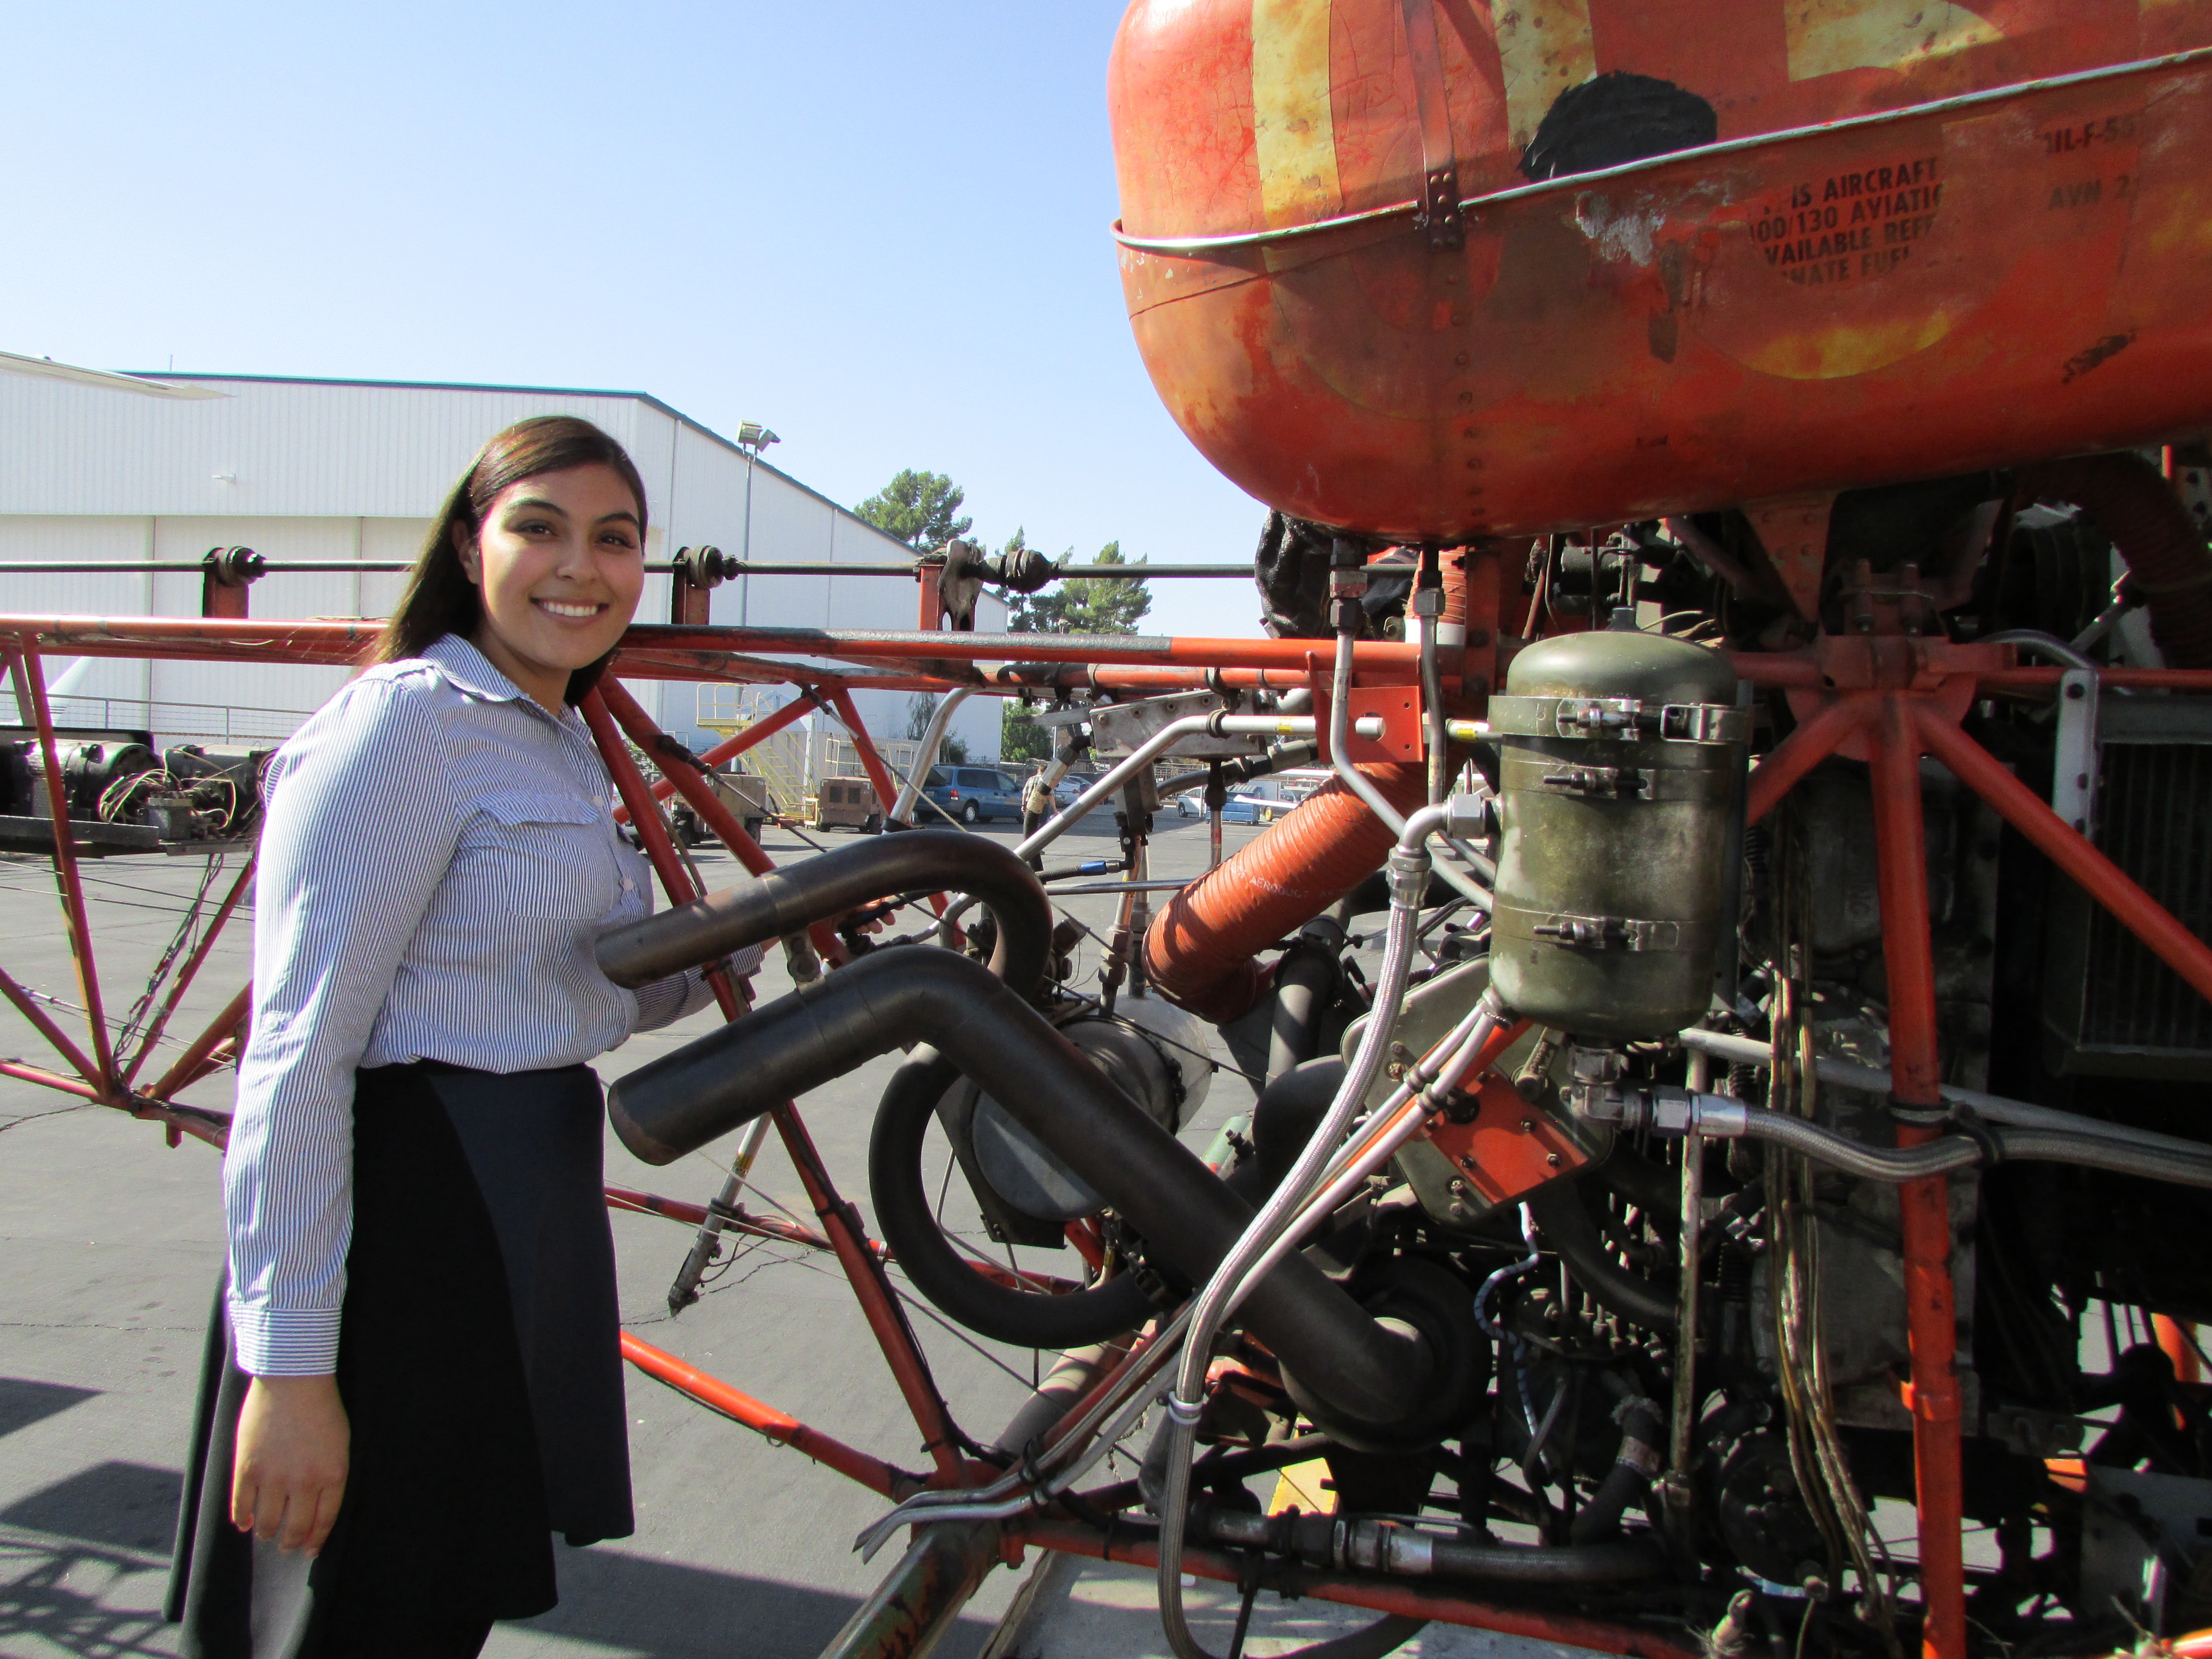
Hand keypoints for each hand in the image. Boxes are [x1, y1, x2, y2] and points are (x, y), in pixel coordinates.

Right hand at [232, 1374, 349, 1555]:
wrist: (294, 1379)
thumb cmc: (322, 1407)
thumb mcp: (340, 1443)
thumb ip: (329, 1475)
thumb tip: (316, 1505)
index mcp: (333, 1474)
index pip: (324, 1520)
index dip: (315, 1540)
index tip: (309, 1551)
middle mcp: (304, 1481)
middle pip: (295, 1528)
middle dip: (290, 1542)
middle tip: (286, 1546)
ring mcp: (274, 1476)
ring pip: (267, 1522)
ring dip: (266, 1532)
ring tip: (266, 1533)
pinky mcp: (248, 1467)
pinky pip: (241, 1505)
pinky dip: (241, 1518)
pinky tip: (244, 1522)